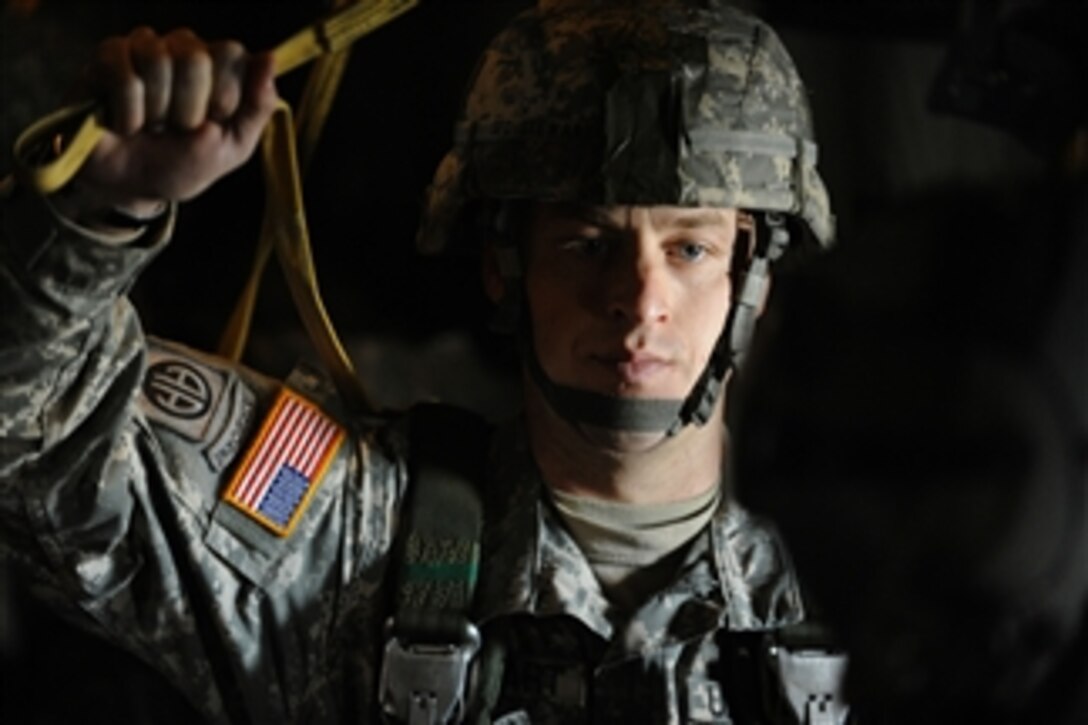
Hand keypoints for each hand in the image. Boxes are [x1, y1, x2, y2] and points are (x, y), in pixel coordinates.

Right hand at [58, 27, 277, 219]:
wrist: (132, 187)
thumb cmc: (184, 164)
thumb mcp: (233, 146)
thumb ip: (258, 105)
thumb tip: (270, 58)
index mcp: (219, 67)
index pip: (232, 53)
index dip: (224, 95)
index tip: (214, 123)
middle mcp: (183, 48)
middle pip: (195, 56)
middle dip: (189, 108)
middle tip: (179, 129)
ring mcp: (144, 48)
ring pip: (157, 60)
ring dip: (157, 112)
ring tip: (152, 128)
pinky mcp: (107, 58)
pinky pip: (123, 75)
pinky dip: (129, 113)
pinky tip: (127, 125)